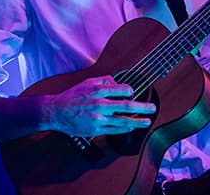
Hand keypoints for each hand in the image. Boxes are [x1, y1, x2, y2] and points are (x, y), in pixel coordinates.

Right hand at [41, 75, 155, 136]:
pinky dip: (124, 129)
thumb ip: (104, 80)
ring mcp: (98, 118)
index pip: (122, 90)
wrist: (56, 112)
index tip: (133, 92)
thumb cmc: (72, 96)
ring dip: (137, 122)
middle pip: (126, 106)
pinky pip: (114, 130)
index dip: (131, 91)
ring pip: (122, 121)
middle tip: (153, 108)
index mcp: (98, 90)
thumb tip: (117, 82)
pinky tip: (131, 127)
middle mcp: (100, 104)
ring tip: (147, 122)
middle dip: (142, 107)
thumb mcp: (87, 82)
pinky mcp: (95, 129)